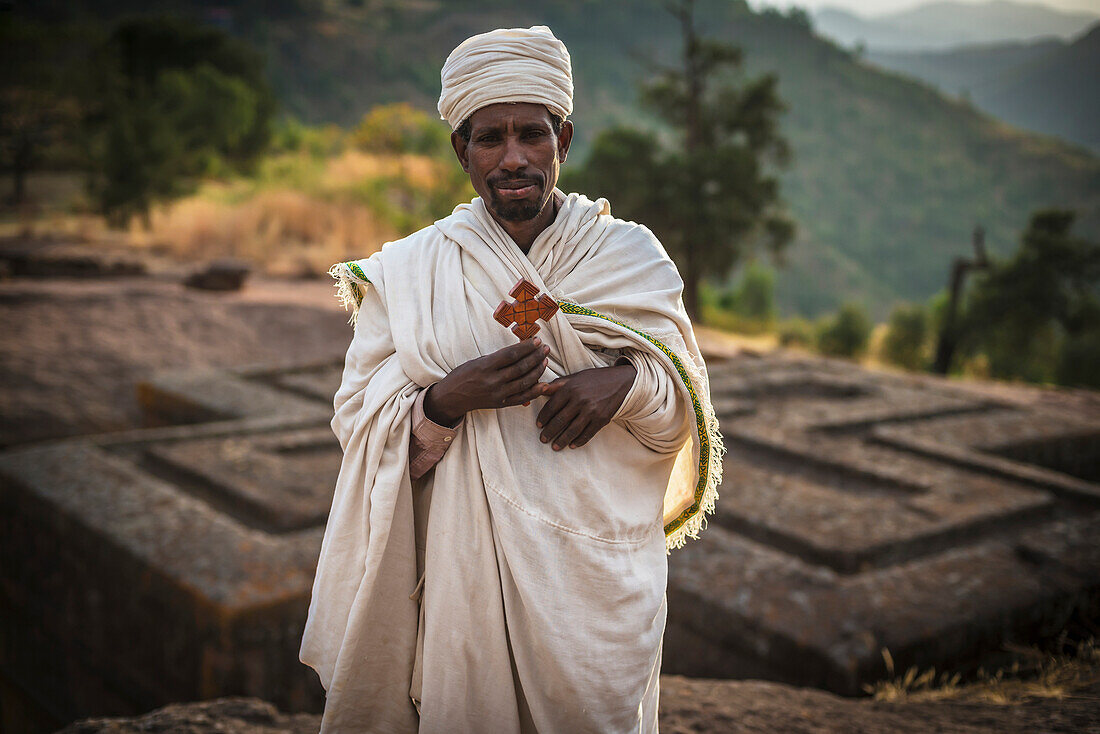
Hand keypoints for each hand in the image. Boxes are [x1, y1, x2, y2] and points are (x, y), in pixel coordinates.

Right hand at [423, 338, 550, 425]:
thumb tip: (520, 350)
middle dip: (536, 356)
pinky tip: (544, 384)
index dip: (526, 347)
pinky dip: (534, 391)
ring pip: (524, 382)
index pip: (511, 354)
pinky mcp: (500, 404)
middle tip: (545, 348)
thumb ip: (498, 359)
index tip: (537, 340)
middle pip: (520, 367)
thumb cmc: (463, 375)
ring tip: (545, 361)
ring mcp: (497, 394)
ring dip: (537, 371)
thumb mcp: (477, 361)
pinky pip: (521, 398)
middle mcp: (492, 381)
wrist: (451, 397)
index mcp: (485, 367)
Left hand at [535, 362, 635, 449]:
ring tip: (554, 446)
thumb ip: (557, 384)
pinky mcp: (602, 419)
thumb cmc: (595, 379)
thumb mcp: (576, 377)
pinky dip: (579, 441)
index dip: (544, 417)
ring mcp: (592, 411)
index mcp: (571, 388)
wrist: (621, 382)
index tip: (539, 425)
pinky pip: (588, 434)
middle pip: (560, 420)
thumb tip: (539, 388)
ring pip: (572, 430)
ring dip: (562, 440)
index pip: (552, 406)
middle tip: (543, 439)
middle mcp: (580, 400)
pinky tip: (572, 445)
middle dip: (549, 431)